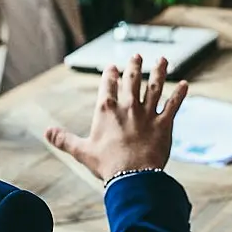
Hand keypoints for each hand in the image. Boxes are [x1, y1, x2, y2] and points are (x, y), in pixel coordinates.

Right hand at [45, 55, 188, 182]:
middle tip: (136, 56)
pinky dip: (180, 94)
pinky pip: (173, 105)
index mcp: (107, 110)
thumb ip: (64, 139)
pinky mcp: (164, 123)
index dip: (110, 74)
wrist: (132, 176)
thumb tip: (46, 132)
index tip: (112, 66)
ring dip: (159, 72)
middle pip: (131, 80)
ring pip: (154, 86)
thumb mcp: (81, 151)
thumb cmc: (106, 164)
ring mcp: (148, 113)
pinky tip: (185, 84)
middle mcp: (128, 107)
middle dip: (134, 66)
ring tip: (162, 60)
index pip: (107, 85)